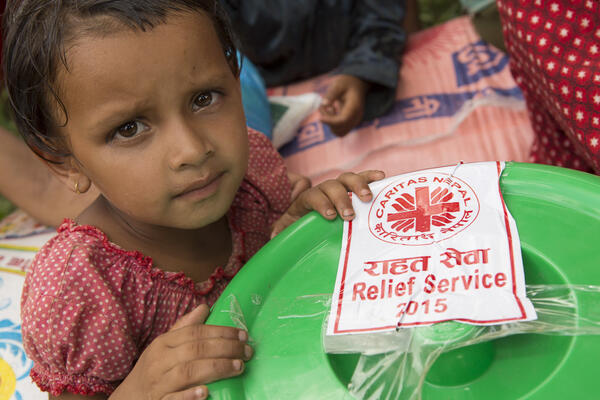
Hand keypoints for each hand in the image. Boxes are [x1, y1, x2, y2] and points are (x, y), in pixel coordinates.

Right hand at [113, 305, 251, 399]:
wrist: (127, 399)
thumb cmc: (152, 369)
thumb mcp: (164, 346)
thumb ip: (184, 328)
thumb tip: (204, 307)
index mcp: (163, 343)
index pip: (195, 333)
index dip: (221, 332)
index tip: (243, 334)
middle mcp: (160, 361)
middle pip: (195, 350)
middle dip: (225, 349)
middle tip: (247, 352)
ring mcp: (158, 383)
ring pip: (188, 372)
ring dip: (216, 368)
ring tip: (238, 367)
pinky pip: (173, 399)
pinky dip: (189, 396)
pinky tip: (206, 393)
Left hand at [271, 170, 384, 236]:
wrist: (310, 212)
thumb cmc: (301, 221)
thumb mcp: (290, 225)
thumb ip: (283, 229)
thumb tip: (273, 236)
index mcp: (308, 198)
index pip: (313, 196)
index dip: (321, 203)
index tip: (330, 215)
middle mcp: (324, 189)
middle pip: (332, 186)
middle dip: (341, 198)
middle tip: (349, 215)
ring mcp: (340, 186)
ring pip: (347, 179)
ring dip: (358, 186)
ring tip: (367, 198)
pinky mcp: (354, 187)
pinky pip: (363, 177)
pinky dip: (371, 176)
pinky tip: (382, 177)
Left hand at [319, 74, 369, 135]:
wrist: (358, 84)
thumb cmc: (347, 83)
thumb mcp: (339, 84)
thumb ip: (331, 94)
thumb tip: (323, 104)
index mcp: (354, 107)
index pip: (342, 120)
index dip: (330, 121)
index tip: (320, 118)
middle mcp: (356, 117)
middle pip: (340, 128)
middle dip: (328, 120)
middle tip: (322, 107)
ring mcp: (355, 121)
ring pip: (339, 132)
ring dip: (330, 124)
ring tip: (326, 109)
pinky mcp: (351, 123)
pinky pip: (341, 130)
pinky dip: (333, 125)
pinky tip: (331, 111)